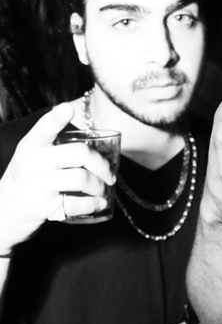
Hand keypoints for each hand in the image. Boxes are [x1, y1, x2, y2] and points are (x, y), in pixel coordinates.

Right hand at [0, 104, 115, 254]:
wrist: (3, 214)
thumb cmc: (26, 183)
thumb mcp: (31, 159)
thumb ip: (54, 150)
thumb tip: (96, 151)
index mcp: (31, 146)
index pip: (44, 127)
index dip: (56, 118)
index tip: (66, 109)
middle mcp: (32, 161)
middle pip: (79, 153)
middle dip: (101, 165)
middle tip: (110, 174)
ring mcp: (35, 184)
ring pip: (81, 179)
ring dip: (99, 187)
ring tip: (102, 190)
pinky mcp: (40, 206)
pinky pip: (76, 203)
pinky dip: (93, 204)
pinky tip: (98, 203)